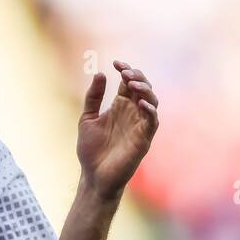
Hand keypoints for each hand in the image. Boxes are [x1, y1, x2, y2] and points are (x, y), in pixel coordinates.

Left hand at [77, 59, 158, 201]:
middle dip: (137, 77)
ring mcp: (139, 126)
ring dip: (145, 90)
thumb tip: (100, 74)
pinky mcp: (143, 139)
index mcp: (120, 106)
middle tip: (125, 72)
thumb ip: (93, 97)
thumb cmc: (91, 150)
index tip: (116, 63)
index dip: (126, 70)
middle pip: (143, 88)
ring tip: (133, 84)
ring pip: (152, 101)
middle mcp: (132, 113)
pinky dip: (150, 110)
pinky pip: (152, 121)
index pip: (129, 82)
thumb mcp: (87, 118)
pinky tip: (141, 103)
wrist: (93, 176)